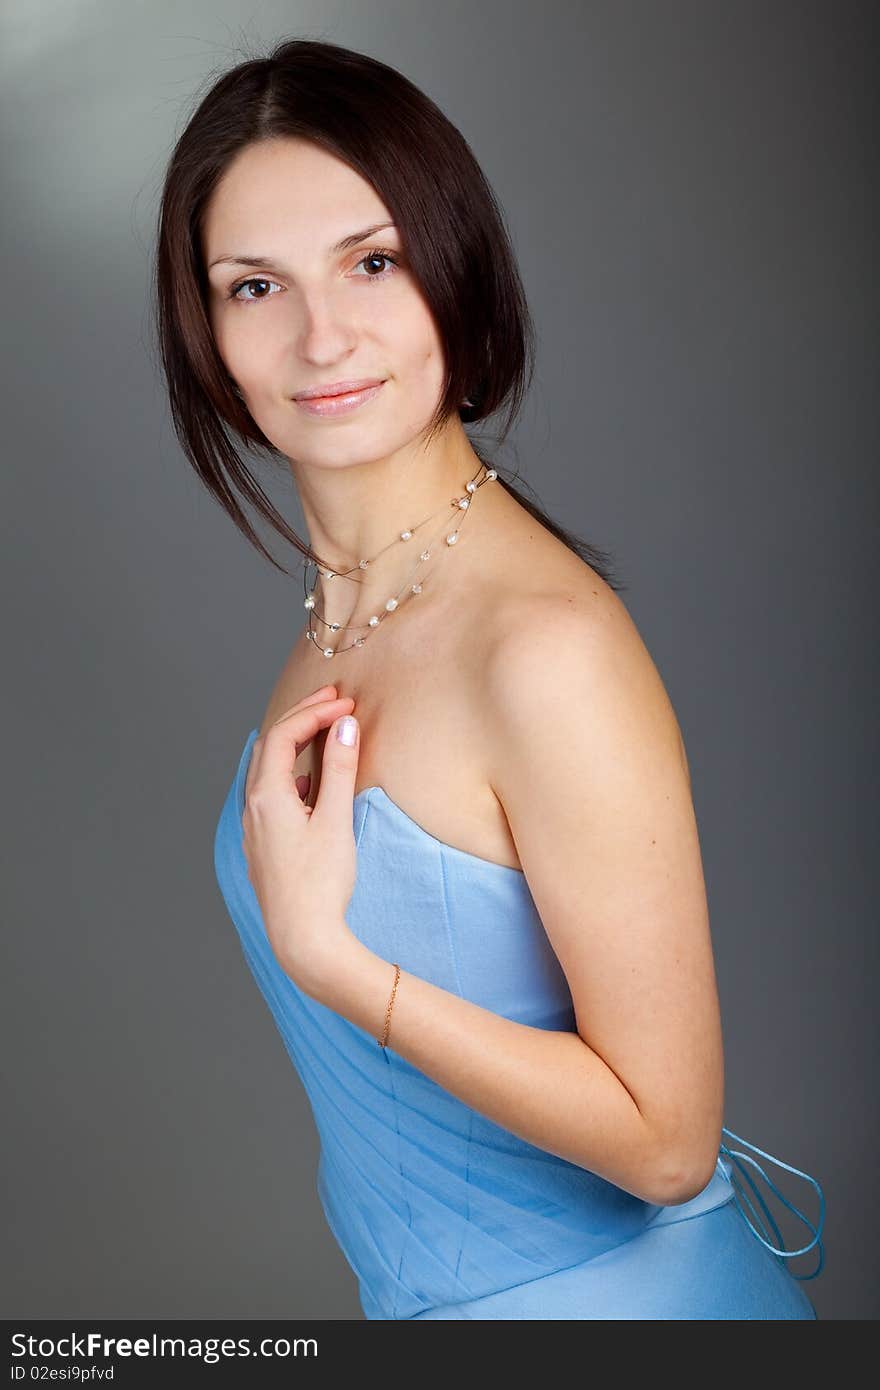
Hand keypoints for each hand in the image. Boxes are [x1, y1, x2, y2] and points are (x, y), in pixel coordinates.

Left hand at [242, 684, 360, 988]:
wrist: (304, 938)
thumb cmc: (320, 883)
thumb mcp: (335, 819)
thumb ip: (339, 769)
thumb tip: (345, 727)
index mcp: (266, 797)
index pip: (284, 736)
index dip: (314, 713)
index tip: (346, 705)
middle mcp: (252, 809)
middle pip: (270, 748)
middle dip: (301, 720)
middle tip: (333, 703)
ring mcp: (255, 830)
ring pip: (267, 772)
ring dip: (294, 746)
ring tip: (324, 734)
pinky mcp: (264, 848)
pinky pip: (270, 796)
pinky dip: (292, 775)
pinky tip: (311, 787)